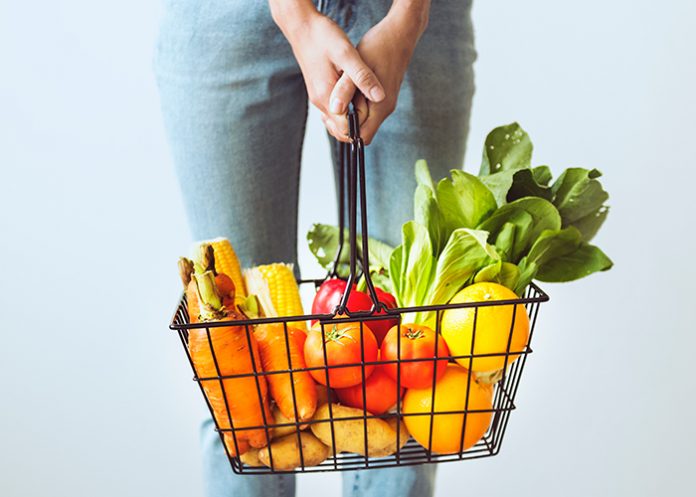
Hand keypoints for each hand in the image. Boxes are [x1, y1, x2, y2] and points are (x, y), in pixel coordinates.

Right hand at [269, 1, 385, 141]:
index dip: (361, 127)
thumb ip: (362, 77)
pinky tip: (357, 96)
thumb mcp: (347, 54)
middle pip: (340, 130)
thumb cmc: (323, 37)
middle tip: (373, 110)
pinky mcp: (319, 91)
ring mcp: (318, 97)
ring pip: (336, 121)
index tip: (374, 115)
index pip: (344, 130)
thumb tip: (380, 97)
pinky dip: (346, 109)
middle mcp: (320, 102)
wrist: (302, 26)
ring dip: (352, 118)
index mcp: (326, 97)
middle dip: (357, 126)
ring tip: (367, 103)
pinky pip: (334, 110)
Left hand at [326, 1, 429, 143]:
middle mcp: (384, 109)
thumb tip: (335, 110)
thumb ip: (346, 89)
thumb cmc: (379, 46)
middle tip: (330, 104)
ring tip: (336, 95)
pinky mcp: (381, 96)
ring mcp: (384, 104)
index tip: (331, 114)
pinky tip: (344, 89)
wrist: (399, 33)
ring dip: (347, 112)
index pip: (361, 137)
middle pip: (361, 132)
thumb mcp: (358, 66)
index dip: (344, 131)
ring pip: (362, 120)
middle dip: (344, 123)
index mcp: (380, 107)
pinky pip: (364, 109)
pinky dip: (352, 104)